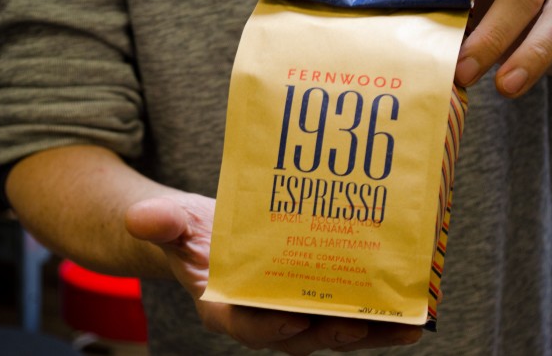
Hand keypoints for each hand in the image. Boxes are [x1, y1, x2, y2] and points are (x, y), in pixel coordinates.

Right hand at [124, 194, 421, 354]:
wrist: (213, 233)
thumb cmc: (192, 235)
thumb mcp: (174, 226)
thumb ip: (161, 225)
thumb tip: (141, 218)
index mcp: (226, 307)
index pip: (246, 326)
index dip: (270, 327)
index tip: (295, 317)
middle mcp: (263, 317)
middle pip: (299, 333)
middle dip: (331, 332)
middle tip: (360, 323)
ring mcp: (292, 311)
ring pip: (331, 329)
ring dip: (369, 331)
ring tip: (405, 326)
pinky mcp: (315, 300)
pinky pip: (347, 313)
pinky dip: (378, 318)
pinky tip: (410, 314)